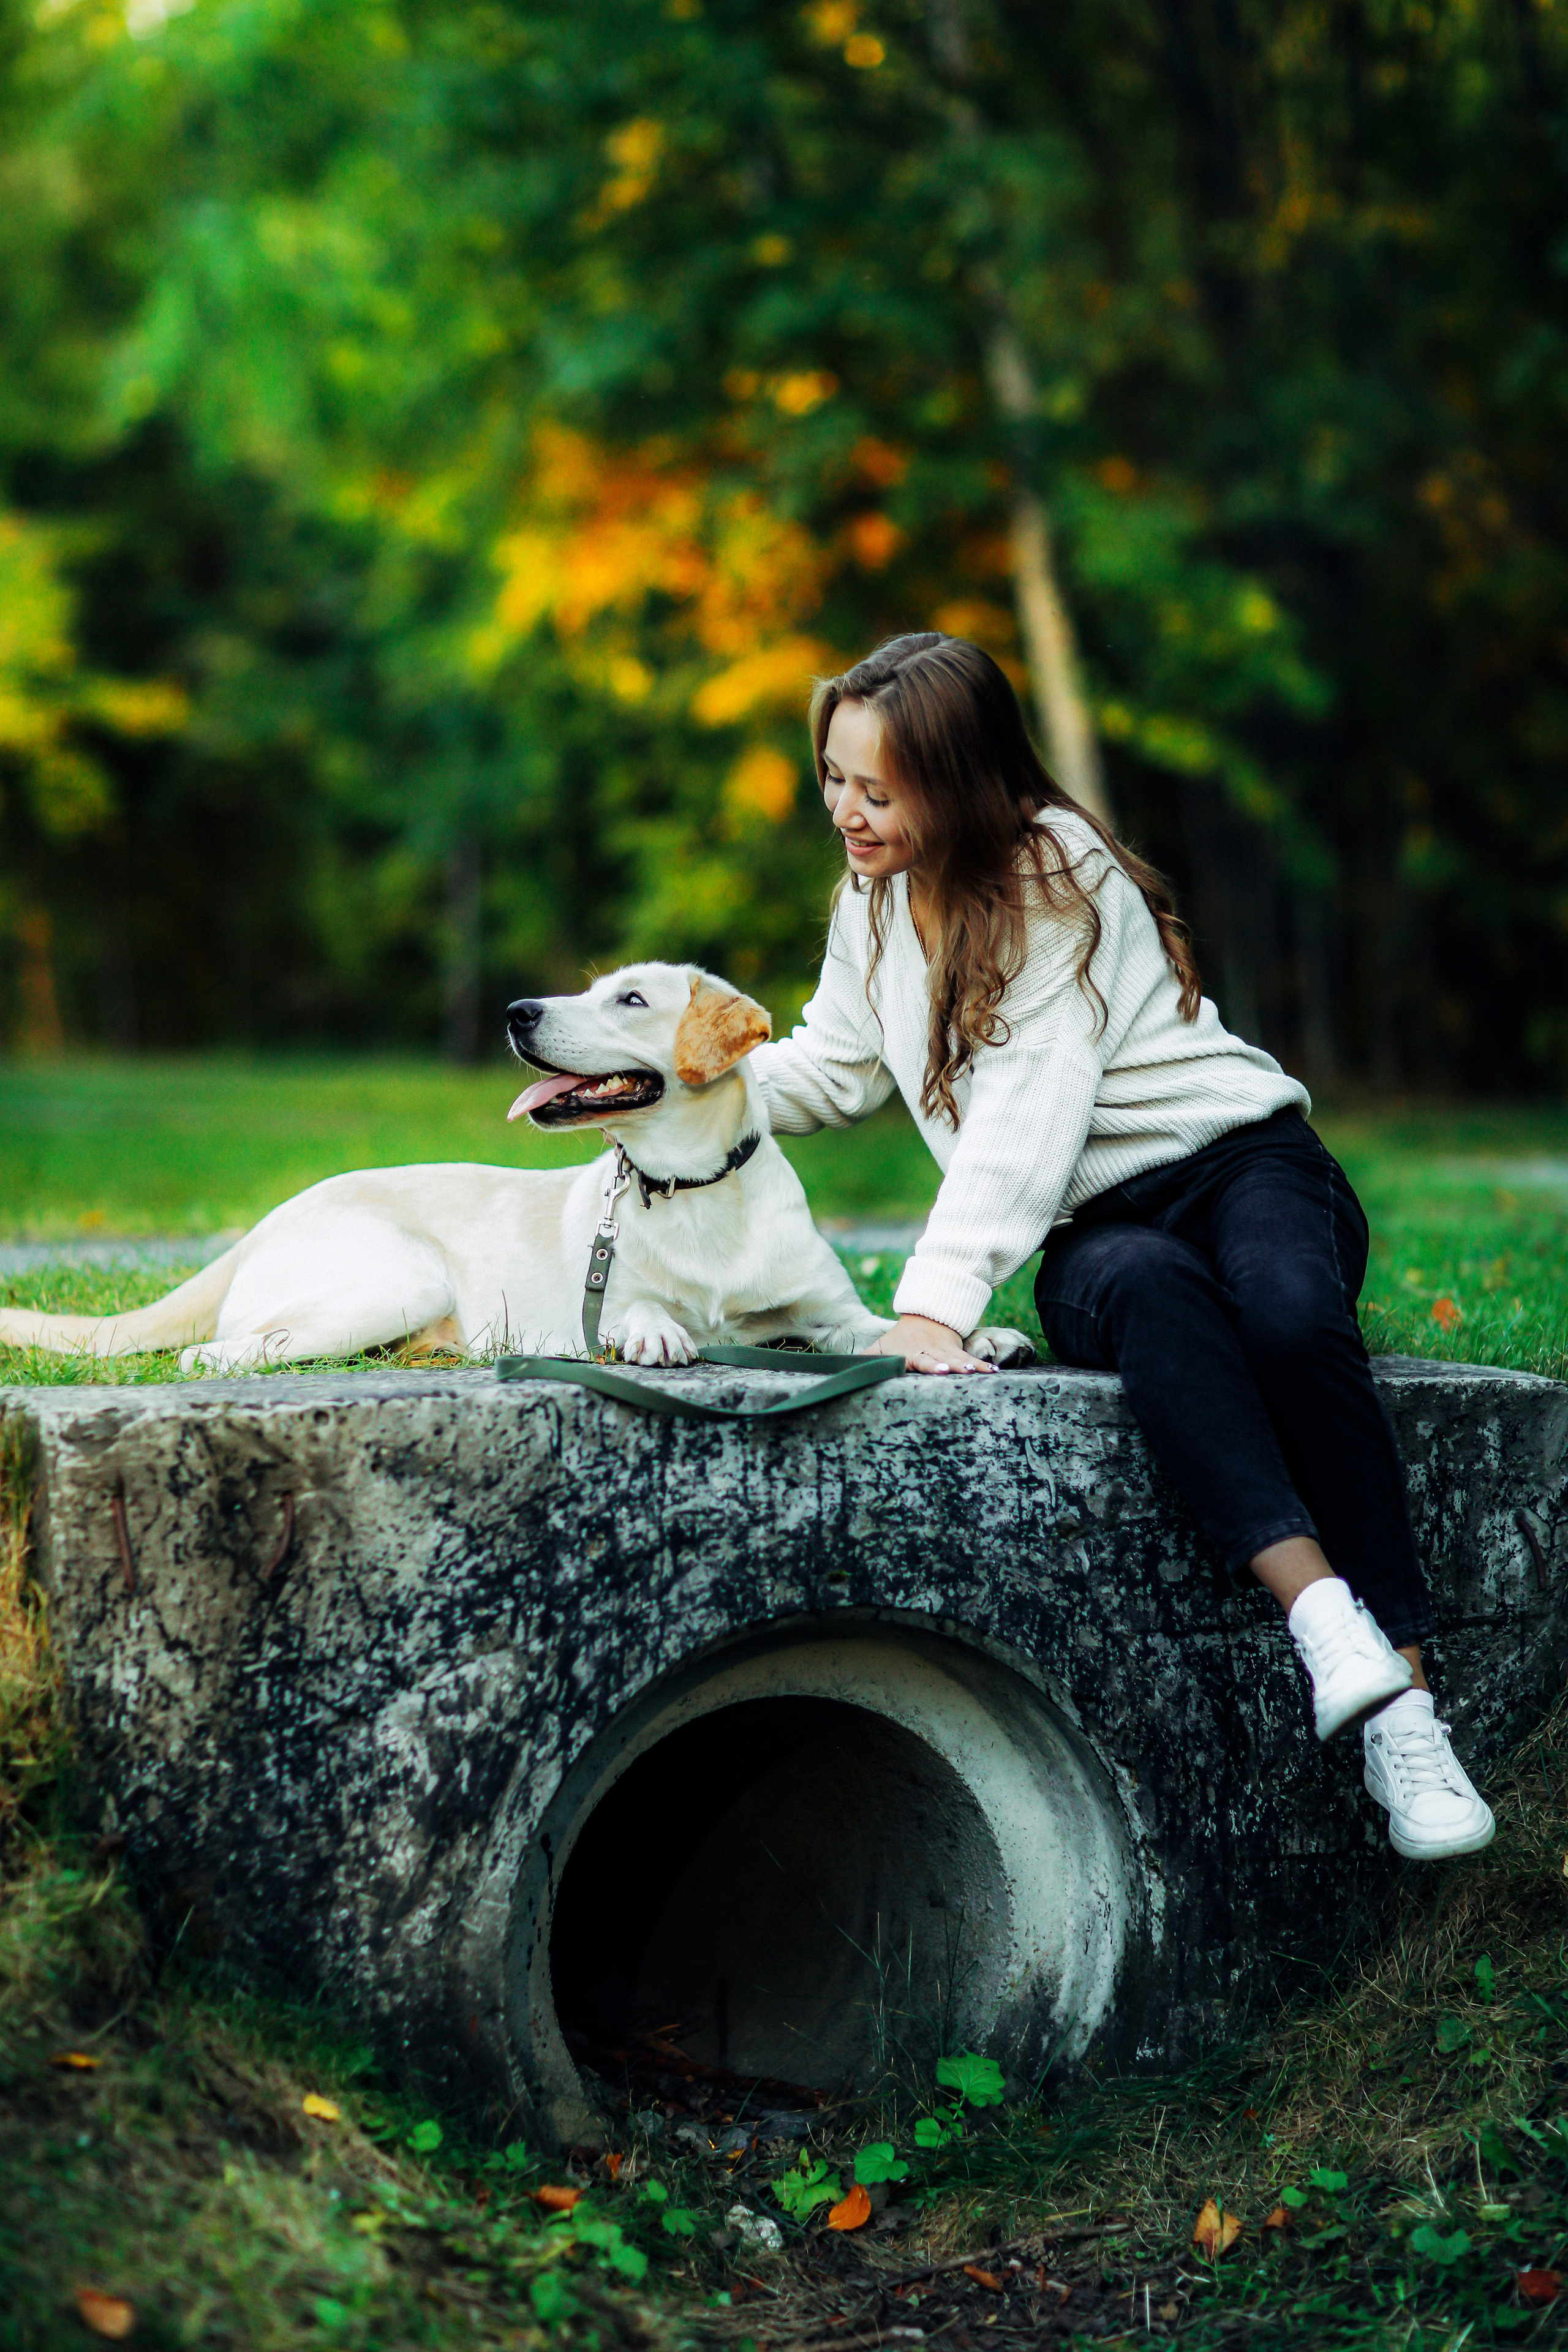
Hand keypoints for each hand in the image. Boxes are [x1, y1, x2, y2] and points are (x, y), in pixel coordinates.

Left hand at [871, 1313, 998, 1374]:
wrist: (925, 1313)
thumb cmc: (900, 1337)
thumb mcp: (882, 1346)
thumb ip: (866, 1359)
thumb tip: (843, 1370)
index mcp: (909, 1352)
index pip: (917, 1359)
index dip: (926, 1364)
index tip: (937, 1369)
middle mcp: (928, 1351)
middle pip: (938, 1359)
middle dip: (946, 1364)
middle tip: (953, 1370)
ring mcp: (943, 1350)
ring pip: (956, 1357)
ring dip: (967, 1365)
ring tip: (977, 1371)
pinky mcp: (956, 1349)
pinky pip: (969, 1357)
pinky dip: (981, 1364)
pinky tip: (994, 1371)